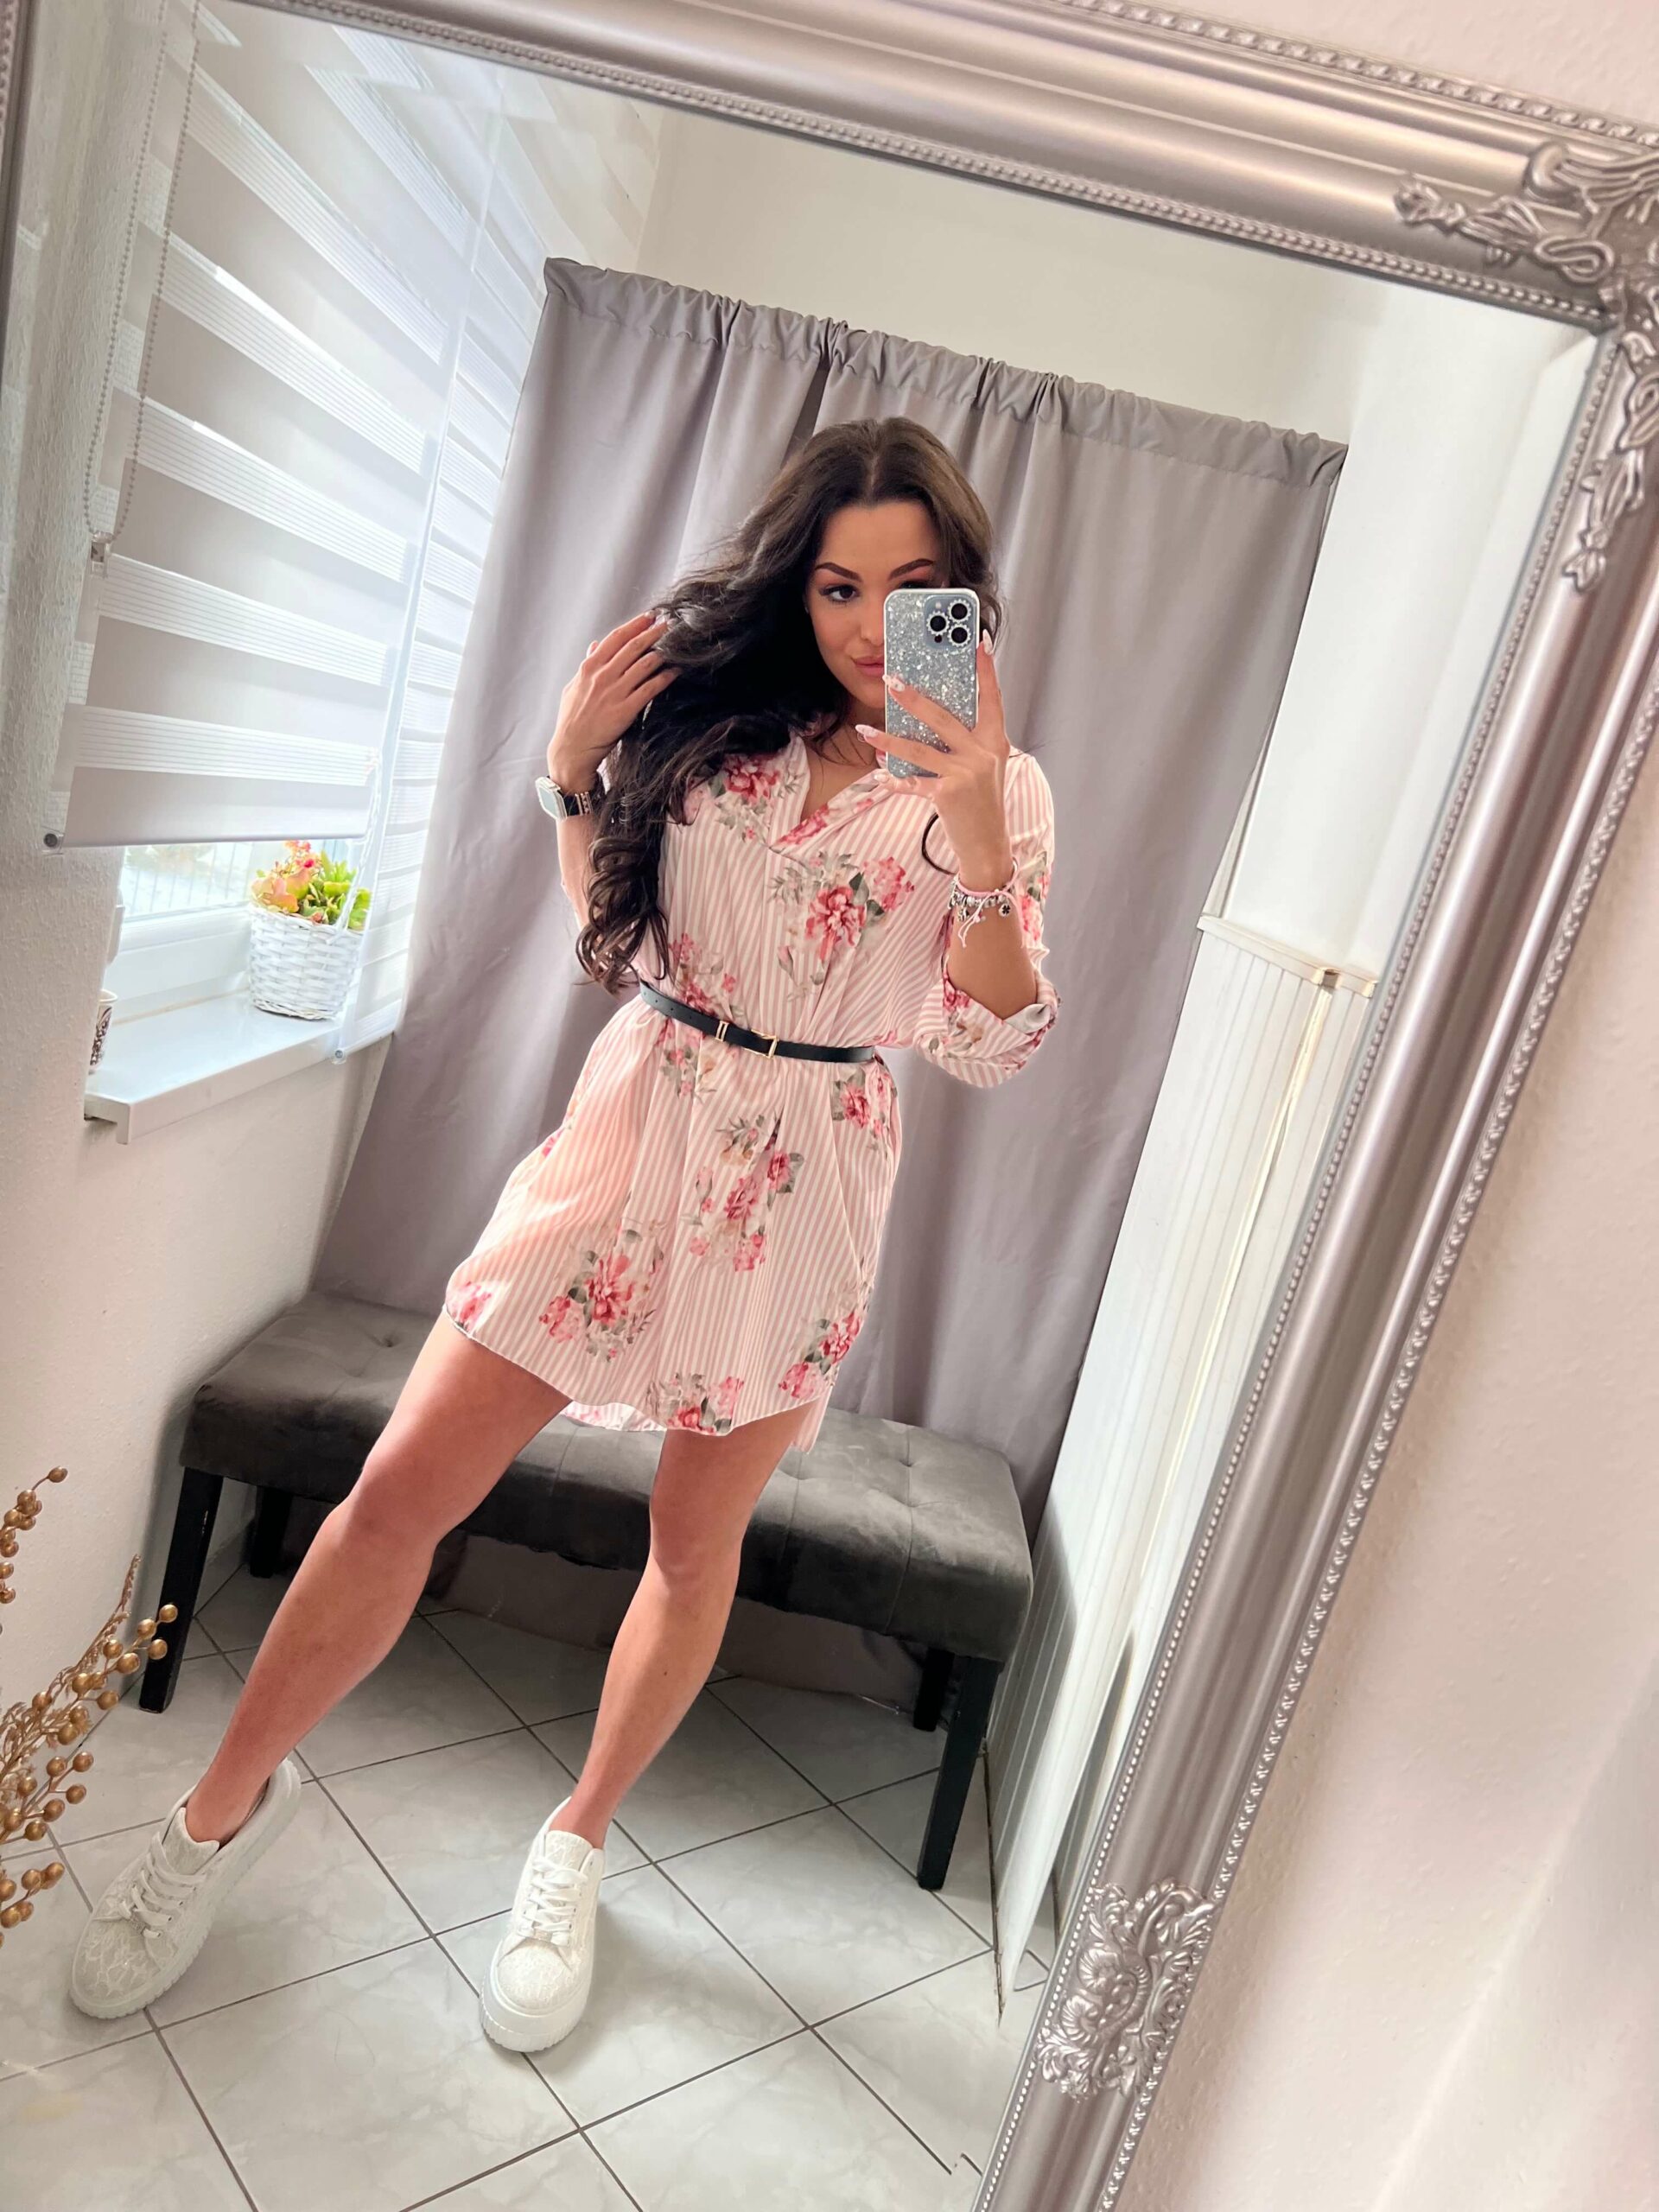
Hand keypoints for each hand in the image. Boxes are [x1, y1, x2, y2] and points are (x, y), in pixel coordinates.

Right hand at [548, 611, 678, 783]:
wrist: (571, 750)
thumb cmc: (571, 720)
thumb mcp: (573, 687)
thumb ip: (585, 664)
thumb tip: (593, 644)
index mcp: (589, 667)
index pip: (615, 638)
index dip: (635, 625)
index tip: (649, 616)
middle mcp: (602, 676)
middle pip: (633, 647)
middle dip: (653, 632)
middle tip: (669, 623)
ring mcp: (614, 693)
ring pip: (644, 664)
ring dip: (662, 652)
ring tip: (677, 644)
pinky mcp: (625, 710)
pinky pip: (650, 689)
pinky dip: (665, 677)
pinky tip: (676, 671)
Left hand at [856, 633, 1013, 883]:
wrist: (987, 846)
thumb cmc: (981, 803)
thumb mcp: (982, 767)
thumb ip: (965, 742)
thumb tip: (930, 716)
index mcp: (994, 741)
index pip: (991, 698)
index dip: (986, 669)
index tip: (979, 639)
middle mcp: (983, 753)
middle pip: (942, 717)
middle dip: (913, 697)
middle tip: (890, 679)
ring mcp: (966, 773)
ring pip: (919, 749)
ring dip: (887, 739)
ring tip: (865, 731)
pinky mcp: (948, 795)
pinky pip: (913, 782)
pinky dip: (895, 780)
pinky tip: (880, 775)